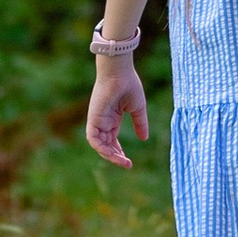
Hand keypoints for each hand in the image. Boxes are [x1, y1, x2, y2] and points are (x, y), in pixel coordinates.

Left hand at [86, 52, 147, 167]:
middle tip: (127, 164)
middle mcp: (103, 121)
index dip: (119, 152)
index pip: (112, 141)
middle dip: (116, 157)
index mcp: (112, 118)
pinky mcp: (93, 118)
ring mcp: (97, 120)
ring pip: (99, 145)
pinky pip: (93, 139)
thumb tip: (144, 139)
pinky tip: (111, 153)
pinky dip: (100, 148)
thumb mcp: (138, 108)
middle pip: (106, 145)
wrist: (119, 72)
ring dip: (109, 155)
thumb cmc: (129, 85)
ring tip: (122, 161)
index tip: (129, 162)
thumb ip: (140, 124)